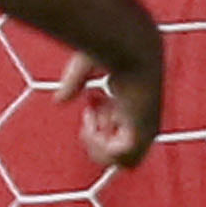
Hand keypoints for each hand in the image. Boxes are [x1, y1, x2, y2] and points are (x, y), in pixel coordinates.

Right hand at [62, 46, 164, 177]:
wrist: (132, 45)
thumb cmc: (113, 47)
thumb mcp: (86, 66)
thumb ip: (74, 83)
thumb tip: (59, 101)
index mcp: (137, 105)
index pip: (119, 131)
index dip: (99, 121)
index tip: (92, 97)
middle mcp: (144, 120)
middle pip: (117, 150)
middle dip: (97, 138)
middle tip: (91, 113)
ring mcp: (145, 129)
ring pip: (120, 162)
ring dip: (98, 146)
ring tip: (94, 121)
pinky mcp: (142, 133)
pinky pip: (117, 160)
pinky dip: (99, 147)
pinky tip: (95, 124)